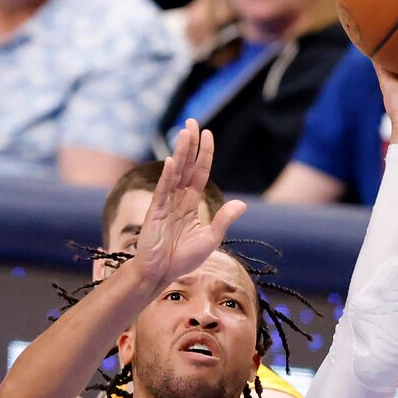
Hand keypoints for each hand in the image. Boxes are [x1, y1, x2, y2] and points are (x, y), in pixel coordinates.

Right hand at [128, 122, 245, 297]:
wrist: (160, 275)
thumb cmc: (181, 260)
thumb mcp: (210, 239)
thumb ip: (223, 220)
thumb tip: (242, 204)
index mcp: (190, 203)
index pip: (199, 173)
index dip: (204, 154)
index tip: (208, 134)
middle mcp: (177, 199)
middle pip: (186, 166)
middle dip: (190, 144)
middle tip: (193, 121)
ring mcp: (166, 204)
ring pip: (175, 172)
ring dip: (180, 152)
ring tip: (185, 132)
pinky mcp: (156, 212)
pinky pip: (163, 190)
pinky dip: (168, 176)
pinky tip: (173, 161)